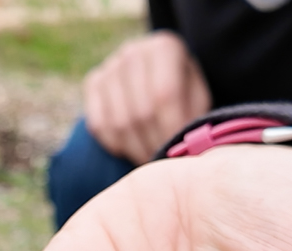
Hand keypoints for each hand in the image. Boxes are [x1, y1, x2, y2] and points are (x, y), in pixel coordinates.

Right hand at [83, 30, 211, 164]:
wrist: (158, 82)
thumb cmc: (184, 97)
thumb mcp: (198, 103)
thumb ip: (193, 118)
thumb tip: (185, 148)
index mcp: (165, 47)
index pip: (164, 95)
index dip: (170, 130)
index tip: (177, 154)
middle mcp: (133, 52)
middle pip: (141, 112)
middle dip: (154, 144)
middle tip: (165, 162)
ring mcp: (109, 66)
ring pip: (119, 123)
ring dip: (136, 150)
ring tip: (151, 158)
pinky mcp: (93, 83)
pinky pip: (99, 125)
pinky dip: (116, 145)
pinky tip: (132, 147)